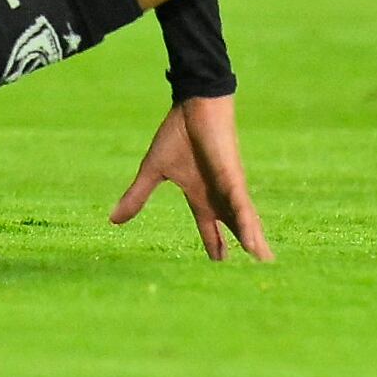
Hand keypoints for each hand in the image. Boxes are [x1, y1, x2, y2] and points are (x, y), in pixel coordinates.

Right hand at [111, 94, 273, 261]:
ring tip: (264, 264)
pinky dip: (247, 225)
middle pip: (234, 229)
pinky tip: (254, 244)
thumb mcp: (153, 171)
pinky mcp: (232, 177)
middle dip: (245, 250)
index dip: (216, 247)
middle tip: (259, 273)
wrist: (193, 103)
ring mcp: (228, 188)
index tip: (222, 268)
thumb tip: (112, 220)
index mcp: (201, 195)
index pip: (210, 229)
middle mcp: (218, 195)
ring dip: (254, 243)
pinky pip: (241, 206)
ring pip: (244, 222)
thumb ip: (137, 197)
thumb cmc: (177, 133)